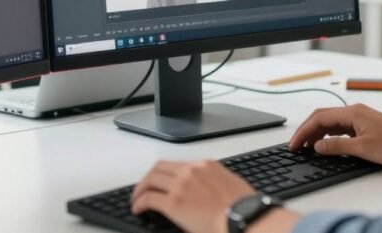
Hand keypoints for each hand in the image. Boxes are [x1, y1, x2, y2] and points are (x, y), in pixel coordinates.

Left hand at [131, 160, 254, 232]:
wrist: (244, 217)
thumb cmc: (244, 207)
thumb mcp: (232, 185)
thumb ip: (218, 182)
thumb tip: (213, 191)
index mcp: (206, 165)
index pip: (179, 165)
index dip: (167, 174)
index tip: (163, 181)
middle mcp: (191, 171)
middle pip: (160, 167)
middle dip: (150, 177)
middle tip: (145, 187)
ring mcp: (181, 185)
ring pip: (151, 180)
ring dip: (141, 189)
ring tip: (137, 198)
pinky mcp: (173, 203)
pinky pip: (149, 198)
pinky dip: (139, 203)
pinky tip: (138, 209)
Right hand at [289, 104, 381, 165]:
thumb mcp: (362, 148)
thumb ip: (337, 146)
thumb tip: (317, 146)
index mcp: (352, 112)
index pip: (319, 118)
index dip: (303, 131)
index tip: (294, 144)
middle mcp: (354, 111)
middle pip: (322, 117)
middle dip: (306, 131)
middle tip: (296, 146)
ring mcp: (360, 117)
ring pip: (331, 122)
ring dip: (317, 133)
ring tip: (307, 147)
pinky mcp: (365, 125)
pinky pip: (340, 127)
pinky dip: (329, 135)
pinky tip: (326, 145)